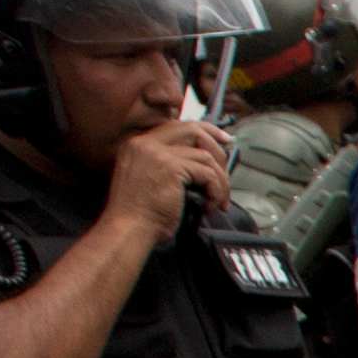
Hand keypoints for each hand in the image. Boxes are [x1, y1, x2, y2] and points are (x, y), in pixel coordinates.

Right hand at [108, 117, 233, 237]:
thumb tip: (204, 162)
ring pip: (206, 155)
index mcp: (138, 145)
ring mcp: (157, 153)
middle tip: (229, 162)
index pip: (176, 127)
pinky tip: (211, 205)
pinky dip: (216, 190)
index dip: (204, 130)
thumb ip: (169, 165)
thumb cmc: (140, 216)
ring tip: (218, 199)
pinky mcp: (171, 168)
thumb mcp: (150, 181)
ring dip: (219, 179)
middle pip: (192, 130)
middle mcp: (145, 144)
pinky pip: (208, 174)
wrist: (128, 230)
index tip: (222, 140)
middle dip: (217, 145)